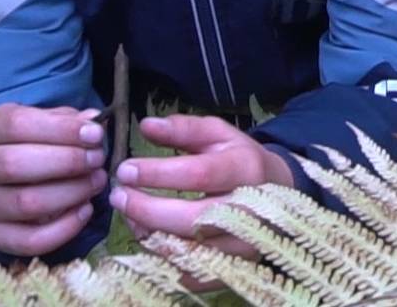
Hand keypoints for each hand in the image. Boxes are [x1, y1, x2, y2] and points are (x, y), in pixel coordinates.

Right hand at [0, 103, 107, 256]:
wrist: (14, 181)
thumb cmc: (40, 144)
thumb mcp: (52, 123)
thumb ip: (71, 121)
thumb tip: (93, 121)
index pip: (16, 124)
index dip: (59, 129)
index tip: (94, 135)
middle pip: (13, 164)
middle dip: (65, 162)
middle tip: (97, 160)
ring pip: (24, 203)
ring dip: (69, 192)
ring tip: (96, 182)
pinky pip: (29, 240)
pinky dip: (64, 228)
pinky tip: (85, 210)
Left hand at [110, 115, 294, 265]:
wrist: (277, 190)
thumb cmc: (239, 158)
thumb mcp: (217, 134)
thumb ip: (183, 129)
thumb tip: (147, 125)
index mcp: (245, 168)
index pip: (199, 175)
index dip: (158, 174)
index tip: (126, 170)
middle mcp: (248, 209)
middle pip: (191, 220)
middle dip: (147, 209)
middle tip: (118, 196)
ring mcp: (243, 243)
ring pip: (187, 249)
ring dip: (149, 232)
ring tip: (130, 213)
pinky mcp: (234, 266)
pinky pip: (189, 271)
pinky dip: (162, 256)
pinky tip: (149, 234)